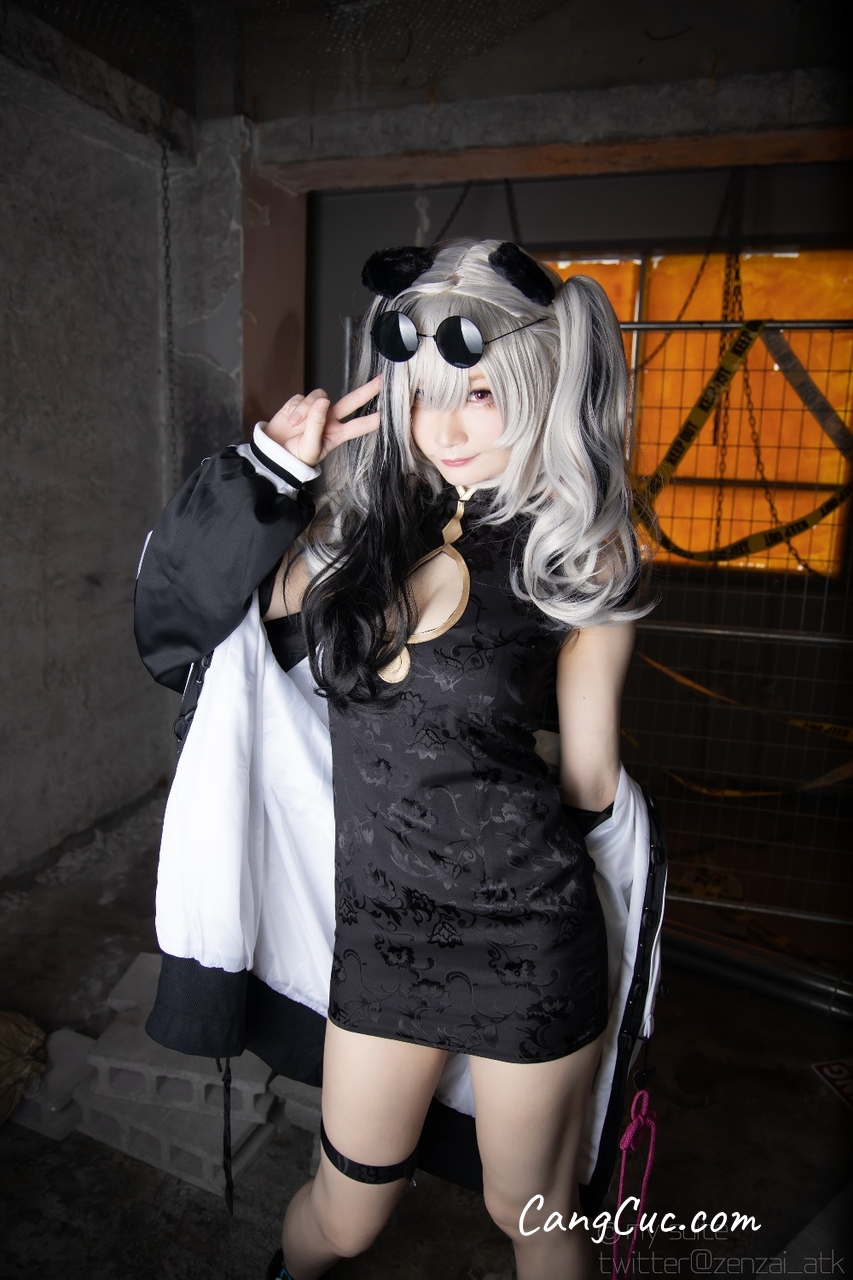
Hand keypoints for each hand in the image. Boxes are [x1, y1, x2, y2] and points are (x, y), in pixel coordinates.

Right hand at [265, 376, 381, 467]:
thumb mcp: (309, 447)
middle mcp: (330, 419)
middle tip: (382, 380)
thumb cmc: (296, 456)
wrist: (274, 453)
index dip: (374, 418)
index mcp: (338, 434)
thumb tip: (324, 401)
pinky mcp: (301, 402)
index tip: (390, 412)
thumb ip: (317, 425)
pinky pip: (303, 398)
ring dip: (307, 409)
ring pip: (321, 396)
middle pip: (352, 401)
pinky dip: (296, 409)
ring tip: (295, 425)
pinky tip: (290, 421)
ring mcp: (317, 409)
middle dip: (366, 390)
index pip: (360, 425)